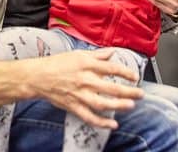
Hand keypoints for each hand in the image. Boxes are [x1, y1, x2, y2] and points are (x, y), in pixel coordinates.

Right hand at [28, 48, 142, 128]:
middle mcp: (85, 80)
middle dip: (128, 92)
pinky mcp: (73, 106)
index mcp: (86, 65)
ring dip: (118, 106)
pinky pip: (89, 117)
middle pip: (111, 88)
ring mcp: (79, 95)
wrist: (38, 77)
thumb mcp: (78, 54)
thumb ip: (97, 55)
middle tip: (140, 94)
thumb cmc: (57, 64)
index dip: (125, 73)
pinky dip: (101, 122)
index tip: (134, 76)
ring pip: (102, 103)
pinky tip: (112, 124)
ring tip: (130, 106)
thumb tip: (112, 52)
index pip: (111, 68)